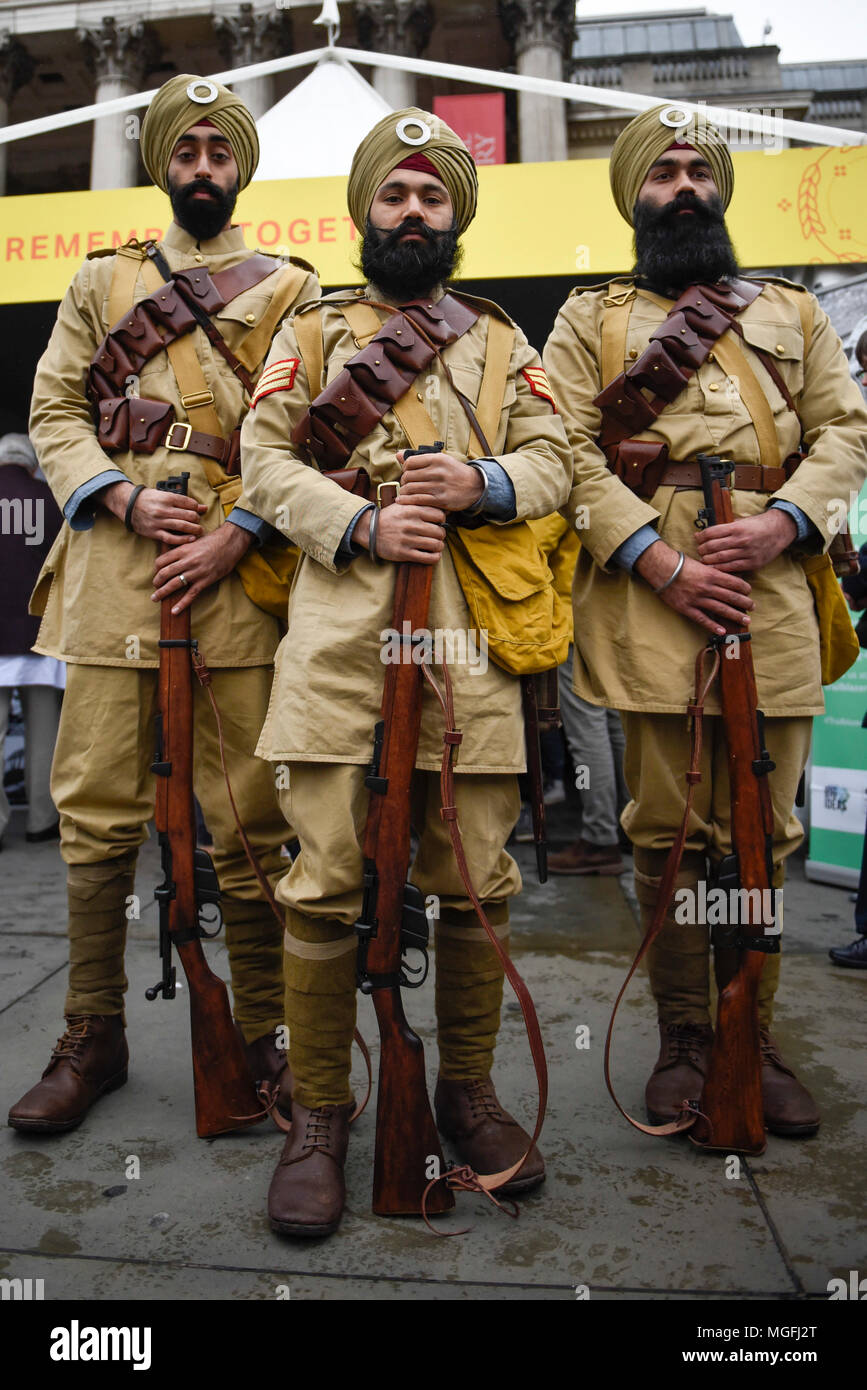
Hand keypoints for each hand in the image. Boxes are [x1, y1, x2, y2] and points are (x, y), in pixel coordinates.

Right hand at [103, 481, 205, 544]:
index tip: (197, 511)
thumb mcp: (165, 495)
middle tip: (198, 522)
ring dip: (194, 530)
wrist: (128, 505)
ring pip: (182, 527)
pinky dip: (182, 540)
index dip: (196, 508)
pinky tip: (190, 539)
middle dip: (197, 519)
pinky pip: (171, 538)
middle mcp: (163, 509)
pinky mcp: (154, 532)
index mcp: (166, 497)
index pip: (189, 503)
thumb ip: (184, 501)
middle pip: (188, 515)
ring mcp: (158, 521)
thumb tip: (203, 507)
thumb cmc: (148, 499)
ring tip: (199, 531)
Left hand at [151, 522, 252, 612]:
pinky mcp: (205, 581)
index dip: (156, 568)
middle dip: (156, 582)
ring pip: (174, 584)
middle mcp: (187, 561)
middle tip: (154, 587)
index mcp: (182, 550)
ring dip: (162, 593)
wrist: (230, 543)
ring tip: (155, 598)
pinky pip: (191, 594)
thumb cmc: (213, 541)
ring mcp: (196, 572)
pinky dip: (182, 604)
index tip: (156, 572)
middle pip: (164, 573)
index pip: (161, 561)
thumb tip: (173, 556)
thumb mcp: (193, 541)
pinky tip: (175, 611)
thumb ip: (183, 549)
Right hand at [354, 498, 446, 564]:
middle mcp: (411, 525)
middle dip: (441, 535)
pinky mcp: (404, 554)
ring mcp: (408, 540)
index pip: (440, 515)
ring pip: (436, 545)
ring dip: (439, 546)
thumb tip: (440, 506)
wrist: (369, 530)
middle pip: (440, 532)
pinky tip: (433, 555)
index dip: (441, 520)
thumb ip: (419, 503)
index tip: (437, 523)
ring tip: (435, 545)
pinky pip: (428, 558)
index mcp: (412, 510)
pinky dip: (435, 557)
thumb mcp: (403, 504)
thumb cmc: (389, 517)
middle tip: (436, 536)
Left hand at [396, 449, 484, 512]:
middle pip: (408, 476)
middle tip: (405, 485)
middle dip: (403, 481)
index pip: (410, 462)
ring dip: (404, 492)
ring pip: (411, 489)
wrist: (475, 486)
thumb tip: (398, 454)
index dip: (404, 468)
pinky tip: (403, 501)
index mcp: (437, 459)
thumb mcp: (440, 460)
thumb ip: (419, 458)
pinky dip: (407, 501)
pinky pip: (418, 500)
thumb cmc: (454, 472)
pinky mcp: (441, 500)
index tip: (406, 473)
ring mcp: (439, 486)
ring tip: (404, 493)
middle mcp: (438, 471)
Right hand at [635, 540, 753, 636]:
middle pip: (731, 597)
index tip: (749, 592)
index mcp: (712, 575)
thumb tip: (727, 577)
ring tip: (746, 620)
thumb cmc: (680, 564)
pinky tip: (722, 631)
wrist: (661, 569)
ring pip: (721, 609)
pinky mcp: (687, 608)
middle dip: (744, 603)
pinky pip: (702, 618)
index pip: (734, 583)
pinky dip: (713, 625)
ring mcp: (697, 599)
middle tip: (753, 607)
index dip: (744, 588)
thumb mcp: (701, 564)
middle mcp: (707, 588)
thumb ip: (713, 571)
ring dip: (735, 615)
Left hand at [695, 508, 796, 572]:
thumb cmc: (757, 525)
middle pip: (712, 547)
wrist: (779, 530)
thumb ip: (724, 528)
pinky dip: (720, 569)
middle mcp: (741, 540)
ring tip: (704, 560)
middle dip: (702, 549)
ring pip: (720, 559)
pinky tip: (714, 568)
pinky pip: (731, 568)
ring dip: (708, 560)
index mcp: (736, 528)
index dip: (701, 537)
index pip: (711, 533)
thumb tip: (702, 534)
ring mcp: (747, 553)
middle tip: (699, 551)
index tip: (697, 539)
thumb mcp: (741, 522)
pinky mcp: (752, 563)